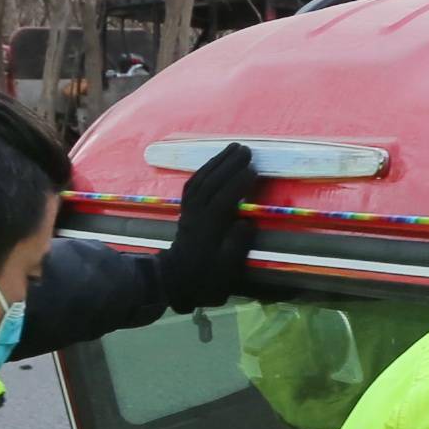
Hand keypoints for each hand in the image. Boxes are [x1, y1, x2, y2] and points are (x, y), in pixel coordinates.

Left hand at [153, 141, 260, 311]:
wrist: (174, 281)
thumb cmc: (205, 278)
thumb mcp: (225, 270)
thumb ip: (237, 245)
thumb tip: (247, 222)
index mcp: (208, 229)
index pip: (224, 200)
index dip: (238, 184)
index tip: (254, 170)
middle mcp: (197, 214)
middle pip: (212, 183)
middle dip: (229, 164)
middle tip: (247, 149)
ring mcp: (189, 210)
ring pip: (201, 179)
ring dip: (217, 161)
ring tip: (233, 147)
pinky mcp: (186, 209)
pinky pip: (193, 183)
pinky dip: (204, 169)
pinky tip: (214, 162)